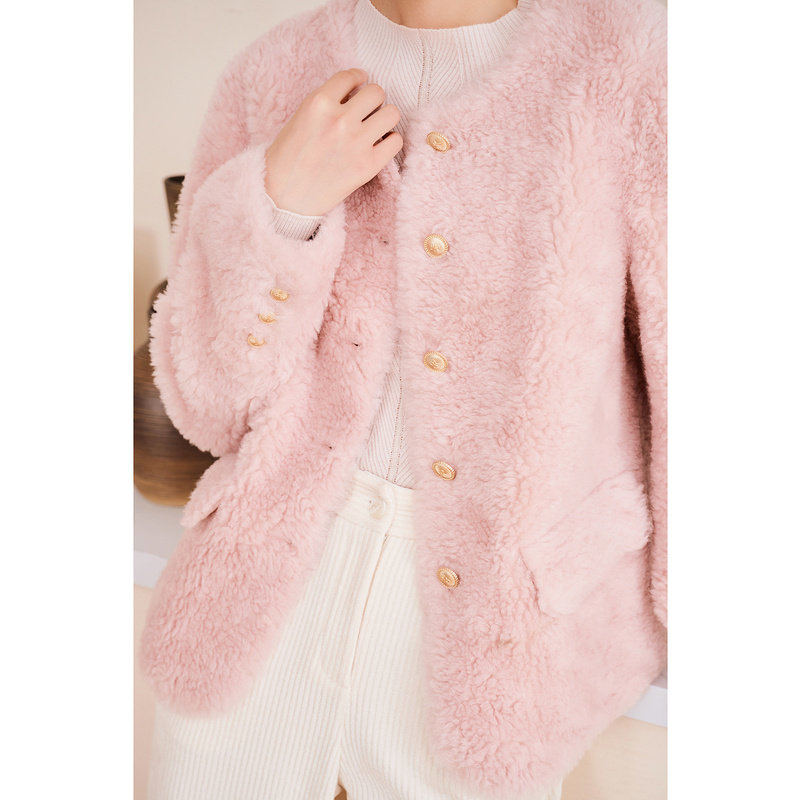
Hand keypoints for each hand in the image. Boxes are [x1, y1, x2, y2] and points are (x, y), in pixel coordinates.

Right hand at [263, 68, 402, 216]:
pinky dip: (390, 141)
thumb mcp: (300, 117)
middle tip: (366, 111)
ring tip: (375, 127)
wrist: (285, 197)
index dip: (357, 79)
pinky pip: (396, 141)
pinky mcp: (368, 165)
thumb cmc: (287, 158)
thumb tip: (353, 94)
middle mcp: (340, 120)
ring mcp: (356, 143)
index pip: (350, 76)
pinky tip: (379, 145)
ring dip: (385, 118)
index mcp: (319, 103)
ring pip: (392, 113)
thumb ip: (326, 103)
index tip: (359, 85)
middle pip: (376, 92)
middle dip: (372, 100)